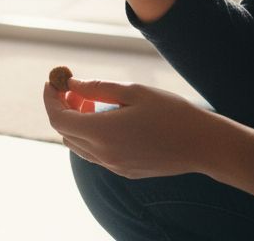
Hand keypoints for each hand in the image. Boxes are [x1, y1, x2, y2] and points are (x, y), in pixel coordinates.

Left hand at [43, 76, 229, 179]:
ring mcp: (114, 166)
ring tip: (91, 101)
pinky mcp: (125, 171)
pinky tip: (107, 119)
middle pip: (65, 133)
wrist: (203, 145)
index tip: (52, 82)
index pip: (58, 119)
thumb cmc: (171, 113)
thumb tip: (71, 84)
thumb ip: (97, 87)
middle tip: (74, 89)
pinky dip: (90, 135)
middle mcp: (103, 154)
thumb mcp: (133, 91)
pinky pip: (95, 154)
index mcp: (102, 133)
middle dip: (63, 108)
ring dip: (76, 122)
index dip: (50, 99)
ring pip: (78, 145)